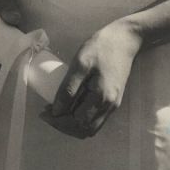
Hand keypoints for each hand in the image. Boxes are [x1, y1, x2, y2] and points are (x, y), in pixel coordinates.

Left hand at [42, 18, 142, 139]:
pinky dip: (80, 119)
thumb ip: (68, 88)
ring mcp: (113, 105)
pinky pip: (95, 119)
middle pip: (84, 130)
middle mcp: (109, 106)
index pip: (77, 122)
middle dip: (63, 126)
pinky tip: (70, 107)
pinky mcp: (113, 100)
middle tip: (47, 113)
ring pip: (90, 127)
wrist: (125, 39)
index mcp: (102, 98)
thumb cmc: (101, 47)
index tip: (43, 113)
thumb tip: (56, 110)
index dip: (58, 121)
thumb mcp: (80, 63)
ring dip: (72, 124)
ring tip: (56, 111)